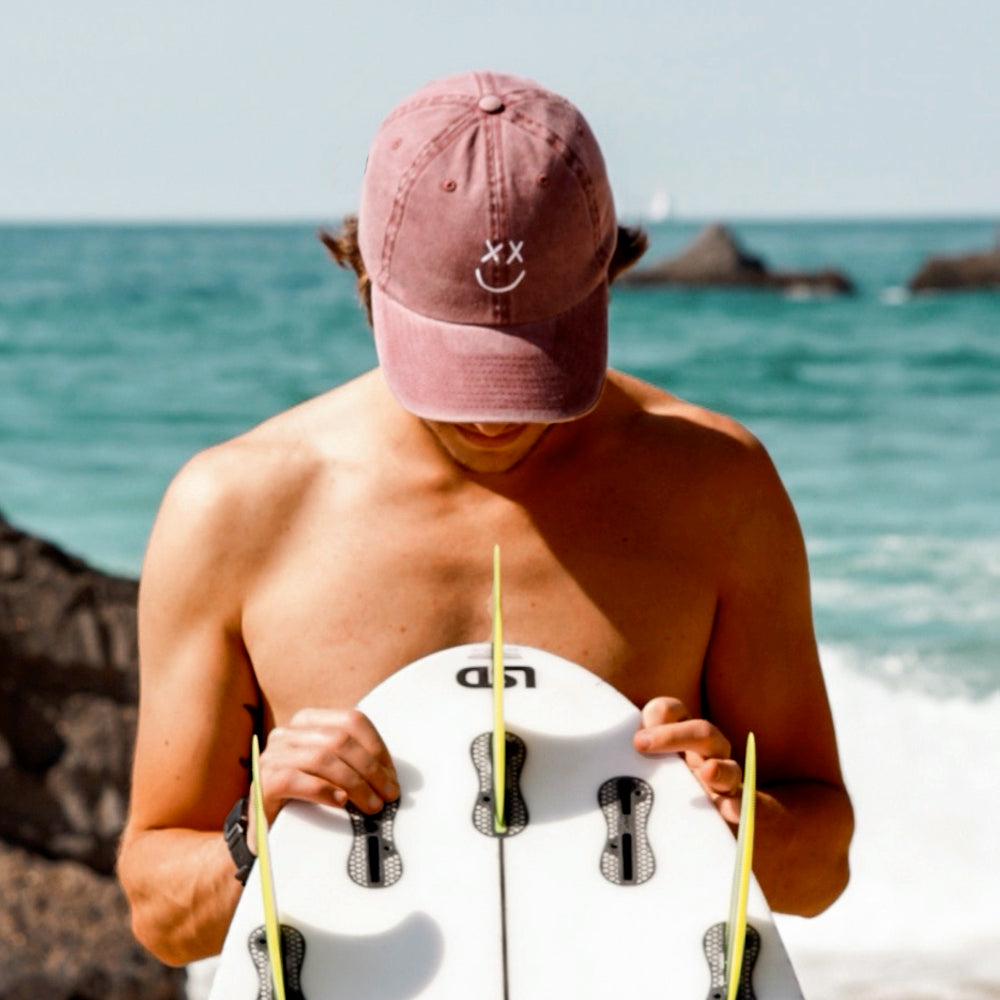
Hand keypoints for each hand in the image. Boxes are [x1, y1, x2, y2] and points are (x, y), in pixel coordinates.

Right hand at [247, 708, 398, 851]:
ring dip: (354, 783)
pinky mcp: (263, 782)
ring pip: (321, 758)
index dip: (377, 746)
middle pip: (340, 740)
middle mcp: (286, 733)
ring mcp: (271, 757)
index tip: (391, 774)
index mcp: (307, 722)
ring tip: (371, 804)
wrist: (266, 829)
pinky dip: (323, 790)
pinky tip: (340, 802)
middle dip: (371, 769)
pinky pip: (295, 779)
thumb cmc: (304, 796)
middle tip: (388, 794)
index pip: (352, 720)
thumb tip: (389, 775)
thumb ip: (352, 761)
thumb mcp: (330, 771)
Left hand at [633, 697, 743, 823]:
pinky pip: (749, 804)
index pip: (673, 712)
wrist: (699, 827)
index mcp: (681, 735)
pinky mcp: (734, 808)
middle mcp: (706, 752)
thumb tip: (610, 747)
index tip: (637, 737)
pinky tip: (732, 811)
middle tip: (641, 745)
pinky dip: (742, 806)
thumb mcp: (640, 767)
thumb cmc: (657, 787)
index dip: (661, 714)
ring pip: (729, 768)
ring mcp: (723, 781)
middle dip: (675, 736)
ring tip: (707, 773)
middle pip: (703, 733)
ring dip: (719, 769)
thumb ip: (631, 754)